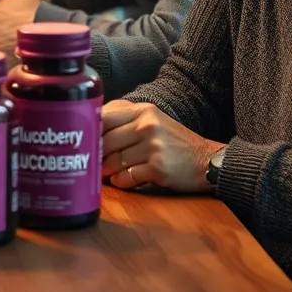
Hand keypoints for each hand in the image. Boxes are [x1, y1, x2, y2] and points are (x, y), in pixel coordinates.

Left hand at [101, 100, 223, 193]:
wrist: (208, 160)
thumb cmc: (175, 142)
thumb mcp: (153, 120)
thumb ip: (126, 120)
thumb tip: (94, 127)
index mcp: (143, 111)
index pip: (105, 116)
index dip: (91, 130)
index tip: (83, 139)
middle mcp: (147, 126)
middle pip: (106, 140)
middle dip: (96, 153)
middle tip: (89, 160)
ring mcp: (153, 147)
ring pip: (115, 160)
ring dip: (106, 169)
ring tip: (103, 172)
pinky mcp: (158, 168)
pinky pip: (128, 177)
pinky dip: (120, 181)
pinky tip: (120, 180)